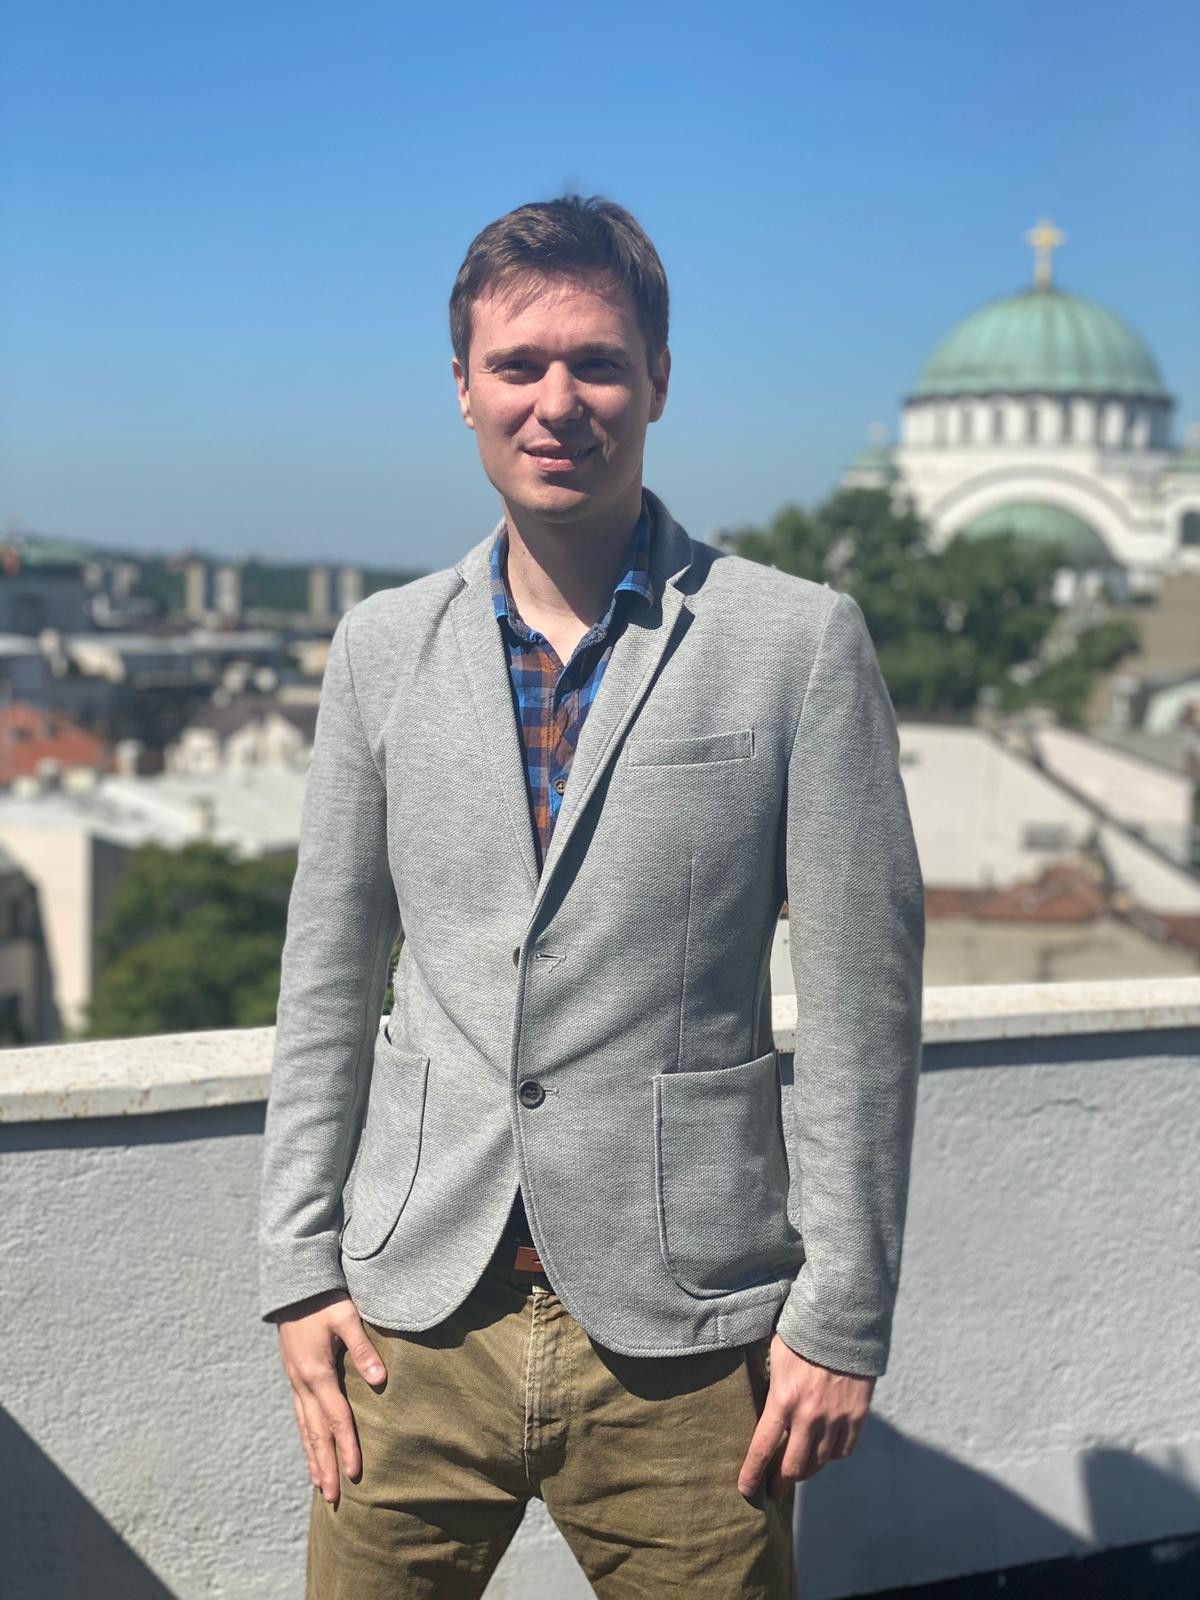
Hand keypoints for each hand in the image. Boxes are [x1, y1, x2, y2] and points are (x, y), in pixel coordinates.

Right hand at [276, 1289, 386, 1506]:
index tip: (355, 1475)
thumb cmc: (325, 1298)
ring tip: (320, 1486)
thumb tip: (380, 1381)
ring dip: (313, 1457)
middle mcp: (302, 1382)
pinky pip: (299, 1415)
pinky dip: (305, 1438)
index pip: (336, 1418)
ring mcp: (295, 1381)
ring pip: (304, 1428)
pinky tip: (310, 1450)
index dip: (347, 1447)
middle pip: (316, 1433)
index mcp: (316, 1371)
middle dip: (325, 1466)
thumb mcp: (347, 1317)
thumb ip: (364, 1348)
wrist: (294, 1283)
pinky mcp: (294, 1376)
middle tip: (333, 1499)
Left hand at [738, 1333, 874, 1497]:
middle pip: (793, 1466)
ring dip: (807, 1470)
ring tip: (799, 1470)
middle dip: (781, 1482)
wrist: (843, 1320)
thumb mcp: (775, 1356)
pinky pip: (844, 1450)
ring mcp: (835, 1418)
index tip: (746, 1490)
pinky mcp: (857, 1416)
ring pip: (820, 1462)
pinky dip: (833, 1456)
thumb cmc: (802, 1334)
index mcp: (782, 1400)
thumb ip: (769, 1385)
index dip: (752, 1474)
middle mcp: (809, 1416)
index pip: (762, 1449)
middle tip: (774, 1488)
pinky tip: (825, 1453)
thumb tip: (760, 1404)